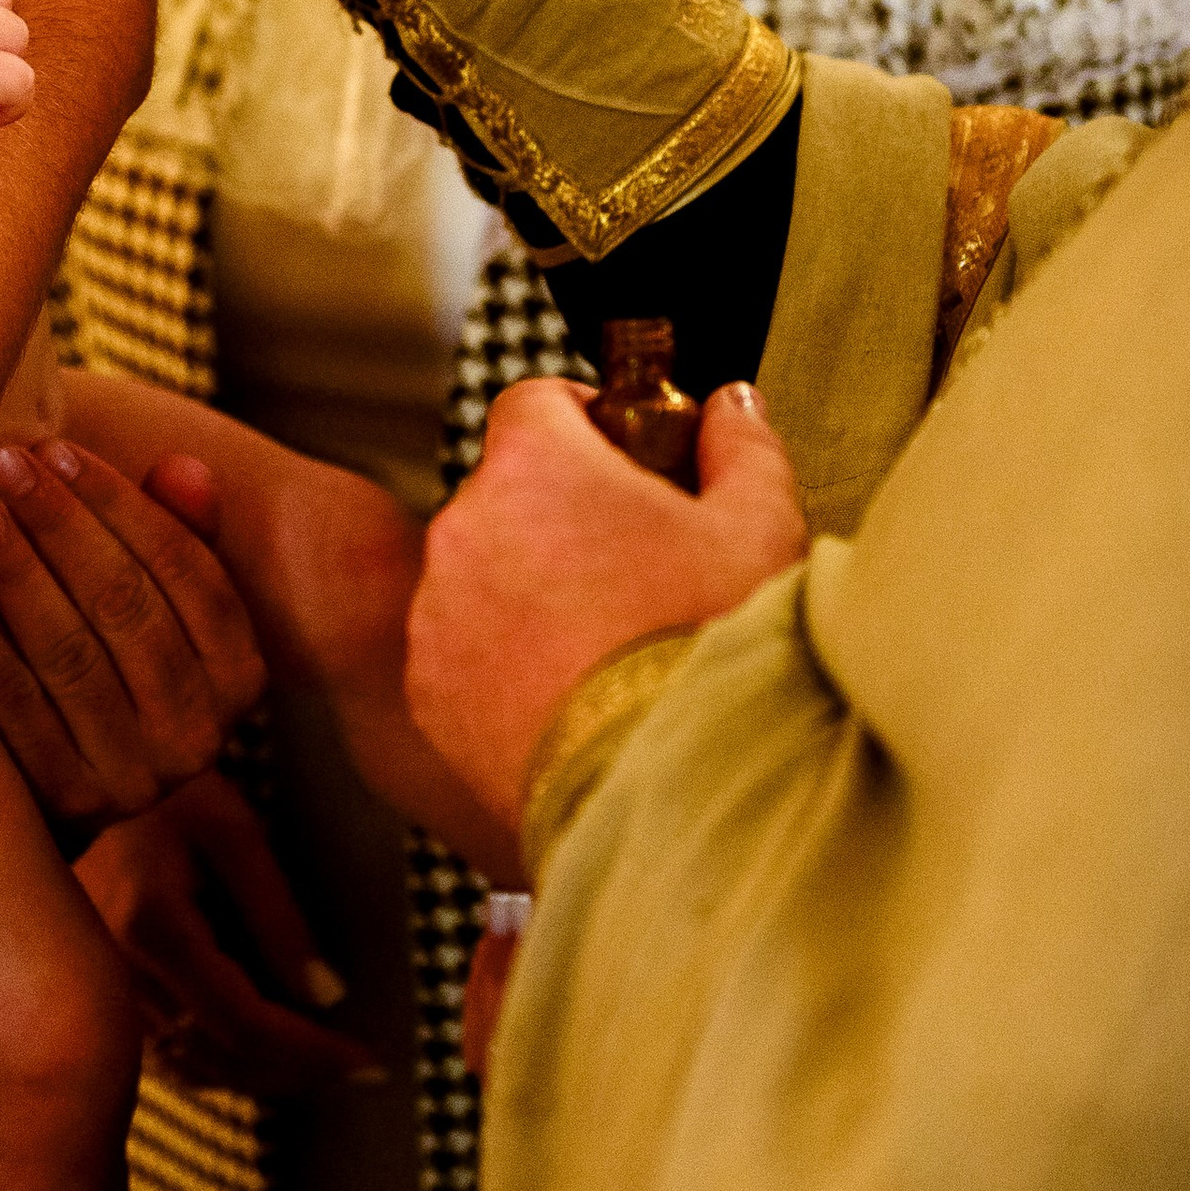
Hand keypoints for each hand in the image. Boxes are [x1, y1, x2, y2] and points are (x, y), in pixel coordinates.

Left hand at [0, 437, 266, 831]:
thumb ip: (181, 534)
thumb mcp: (161, 606)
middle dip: (57, 523)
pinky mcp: (70, 803)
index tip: (55, 450)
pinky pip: (18, 701)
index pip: (186, 570)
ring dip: (14, 568)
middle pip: (125, 606)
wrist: (59, 794)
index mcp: (240, 673)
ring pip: (69, 651)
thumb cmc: (111, 666)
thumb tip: (185, 469)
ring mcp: (138, 776)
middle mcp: (202, 733)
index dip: (119, 503)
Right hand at [78, 772, 383, 1096]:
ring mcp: (102, 990)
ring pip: (193, 1068)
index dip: (313, 1053)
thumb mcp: (235, 834)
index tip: (372, 1064)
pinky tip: (266, 1053)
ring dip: (265, 1077)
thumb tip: (327, 998)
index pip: (245, 1023)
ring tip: (325, 1067)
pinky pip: (167, 1056)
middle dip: (300, 1074)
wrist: (86, 782)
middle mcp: (117, 974)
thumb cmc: (171, 795)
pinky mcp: (101, 994)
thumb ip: (279, 917)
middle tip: (362, 1073)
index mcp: (152, 928)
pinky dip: (224, 1065)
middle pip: (221, 1058)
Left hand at [408, 378, 805, 830]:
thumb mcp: (759, 528)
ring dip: (529, 589)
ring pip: (481, 575)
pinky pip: (464, 652)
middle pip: (507, 492)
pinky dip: (503, 662)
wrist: (670, 789)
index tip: (623, 451)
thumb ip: (742, 448)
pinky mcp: (429, 693)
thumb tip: (734, 406)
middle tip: (636, 561)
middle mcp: (465, 528)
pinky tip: (572, 695)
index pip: (535, 401)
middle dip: (563, 514)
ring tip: (608, 642)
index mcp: (535, 466)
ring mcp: (437, 615)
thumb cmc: (713, 646)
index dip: (584, 418)